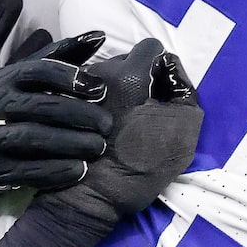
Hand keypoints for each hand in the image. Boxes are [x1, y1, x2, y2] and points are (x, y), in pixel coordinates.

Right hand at [0, 32, 112, 197]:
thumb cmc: (6, 108)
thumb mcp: (24, 79)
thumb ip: (61, 58)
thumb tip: (99, 35)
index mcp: (6, 79)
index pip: (39, 70)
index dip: (71, 77)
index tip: (101, 89)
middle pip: (41, 105)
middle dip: (79, 114)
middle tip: (108, 125)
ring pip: (33, 138)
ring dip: (70, 143)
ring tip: (98, 147)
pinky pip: (25, 171)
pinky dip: (54, 172)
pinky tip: (79, 170)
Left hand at [44, 38, 201, 222]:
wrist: (91, 198)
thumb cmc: (142, 167)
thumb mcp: (184, 130)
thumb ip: (185, 91)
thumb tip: (173, 71)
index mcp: (130, 75)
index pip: (152, 47)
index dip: (162, 66)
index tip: (162, 92)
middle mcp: (98, 74)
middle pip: (126, 60)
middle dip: (139, 77)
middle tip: (143, 109)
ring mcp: (76, 88)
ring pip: (104, 76)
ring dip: (116, 89)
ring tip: (121, 119)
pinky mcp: (61, 106)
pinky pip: (85, 91)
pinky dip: (96, 101)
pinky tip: (101, 125)